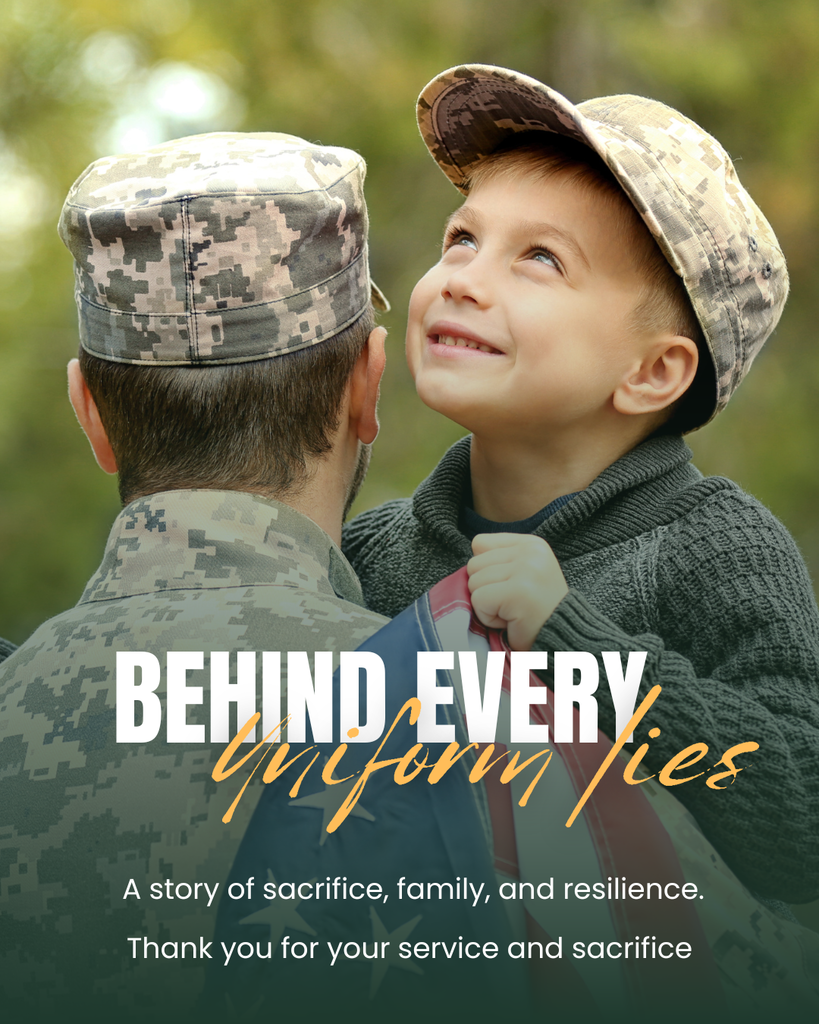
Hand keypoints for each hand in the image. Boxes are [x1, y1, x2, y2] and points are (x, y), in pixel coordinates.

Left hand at [467, 533, 567, 650]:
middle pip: (473, 564)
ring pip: (474, 583)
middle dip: (486, 589)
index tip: (510, 586)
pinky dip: (489, 617)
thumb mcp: (520, 574)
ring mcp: (526, 569)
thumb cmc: (535, 612)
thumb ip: (496, 562)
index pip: (479, 543)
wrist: (562, 640)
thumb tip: (467, 564)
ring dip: (488, 605)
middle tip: (513, 604)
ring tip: (513, 612)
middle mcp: (531, 552)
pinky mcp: (518, 591)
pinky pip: (478, 600)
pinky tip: (511, 621)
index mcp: (531, 544)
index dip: (486, 570)